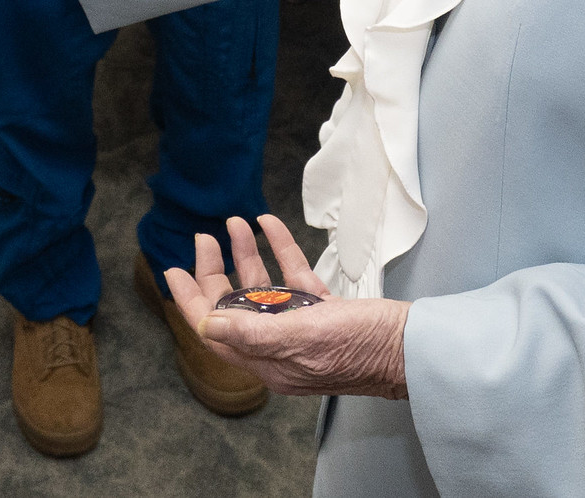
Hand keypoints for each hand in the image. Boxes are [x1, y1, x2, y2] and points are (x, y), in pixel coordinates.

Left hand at [164, 215, 409, 400]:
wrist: (412, 348)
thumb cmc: (361, 347)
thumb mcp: (304, 336)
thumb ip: (254, 332)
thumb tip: (207, 326)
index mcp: (268, 361)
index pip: (215, 330)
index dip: (191, 300)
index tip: (172, 269)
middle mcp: (280, 347)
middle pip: (235, 306)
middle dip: (216, 271)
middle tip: (204, 237)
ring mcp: (303, 328)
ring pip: (263, 289)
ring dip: (247, 254)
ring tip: (235, 222)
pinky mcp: (325, 312)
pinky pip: (294, 278)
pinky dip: (281, 251)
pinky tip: (270, 224)